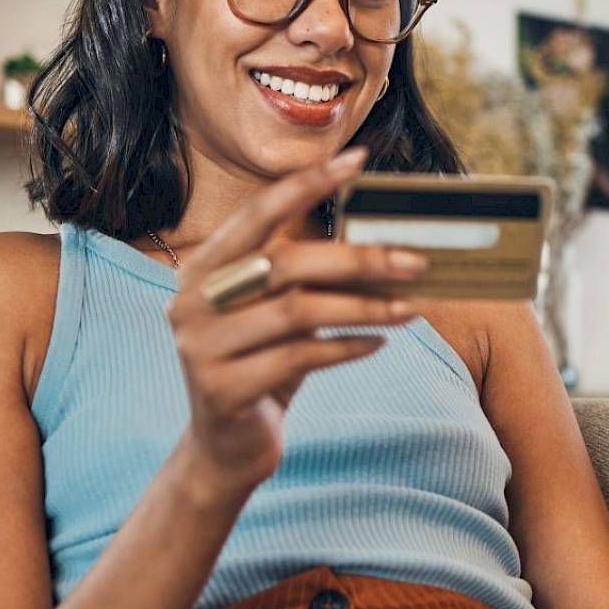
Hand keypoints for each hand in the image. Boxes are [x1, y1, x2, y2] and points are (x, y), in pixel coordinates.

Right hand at [166, 147, 427, 494]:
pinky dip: (345, 347)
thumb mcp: (279, 314)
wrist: (226, 446)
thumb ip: (305, 278)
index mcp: (204, 268)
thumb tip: (385, 242)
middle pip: (286, 263)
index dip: (307, 186)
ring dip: (364, 307)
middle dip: (359, 259)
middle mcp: (192, 301)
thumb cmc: (264, 364)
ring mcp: (200, 346)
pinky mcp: (221, 389)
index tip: (358, 161)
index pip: (258, 214)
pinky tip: (378, 343)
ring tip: (411, 308)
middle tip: (416, 261)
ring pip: (298, 312)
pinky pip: (298, 358)